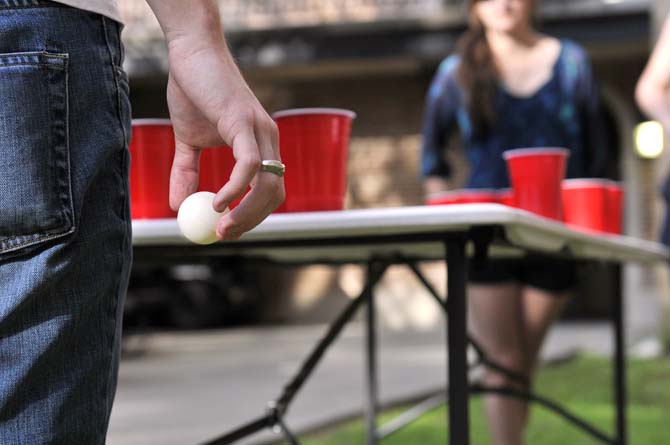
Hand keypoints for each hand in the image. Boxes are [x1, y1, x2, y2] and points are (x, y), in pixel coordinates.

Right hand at [165, 38, 283, 240]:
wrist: (191, 51)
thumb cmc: (194, 91)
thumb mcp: (187, 141)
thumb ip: (186, 173)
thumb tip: (177, 207)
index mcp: (259, 143)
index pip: (269, 190)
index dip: (253, 215)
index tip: (227, 231)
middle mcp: (267, 138)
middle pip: (275, 194)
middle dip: (252, 221)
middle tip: (224, 235)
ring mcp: (259, 129)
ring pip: (266, 184)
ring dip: (246, 213)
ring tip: (220, 226)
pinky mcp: (244, 121)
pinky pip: (248, 165)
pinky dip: (235, 189)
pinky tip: (217, 202)